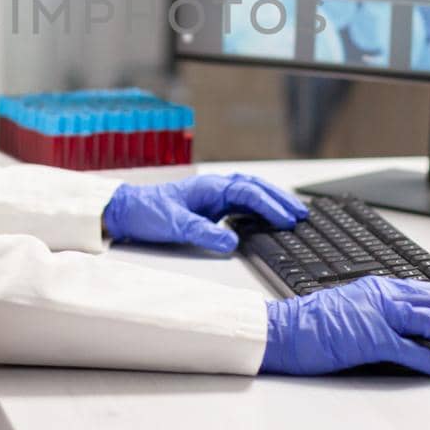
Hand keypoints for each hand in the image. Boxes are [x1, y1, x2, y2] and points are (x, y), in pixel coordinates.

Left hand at [101, 172, 308, 252]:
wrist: (128, 210)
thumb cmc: (148, 213)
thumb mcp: (175, 226)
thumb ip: (203, 233)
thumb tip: (231, 242)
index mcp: (210, 187)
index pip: (248, 193)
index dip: (269, 206)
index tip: (286, 219)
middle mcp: (215, 188)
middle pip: (255, 188)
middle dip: (279, 200)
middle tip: (301, 213)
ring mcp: (213, 195)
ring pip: (251, 193)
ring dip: (272, 201)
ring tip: (292, 213)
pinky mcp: (210, 205)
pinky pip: (241, 202)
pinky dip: (258, 207)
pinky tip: (267, 217)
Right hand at [259, 275, 429, 376]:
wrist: (281, 330)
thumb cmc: (308, 325)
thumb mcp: (348, 310)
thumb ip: (376, 313)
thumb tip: (403, 331)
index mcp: (373, 287)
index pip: (421, 291)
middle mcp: (378, 295)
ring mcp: (375, 315)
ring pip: (427, 320)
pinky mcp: (370, 338)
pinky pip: (408, 348)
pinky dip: (429, 357)